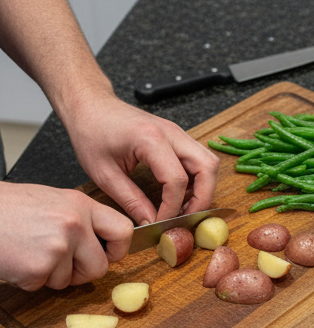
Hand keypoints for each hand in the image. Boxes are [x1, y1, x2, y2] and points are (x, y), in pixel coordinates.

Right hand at [0, 182, 132, 290]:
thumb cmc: (4, 208)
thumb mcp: (48, 201)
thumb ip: (77, 220)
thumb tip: (99, 245)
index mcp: (78, 204)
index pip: (123, 230)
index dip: (118, 249)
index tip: (107, 254)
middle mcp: (74, 224)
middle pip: (100, 267)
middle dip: (80, 272)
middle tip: (56, 260)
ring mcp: (58, 247)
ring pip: (70, 280)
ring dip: (50, 274)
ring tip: (27, 250)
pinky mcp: (39, 268)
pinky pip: (44, 285)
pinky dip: (29, 279)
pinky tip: (15, 258)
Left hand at [62, 91, 220, 223]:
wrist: (88, 103)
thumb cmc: (90, 131)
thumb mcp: (104, 173)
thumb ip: (131, 201)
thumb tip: (150, 223)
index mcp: (149, 139)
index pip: (176, 180)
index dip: (172, 208)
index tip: (161, 223)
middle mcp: (170, 133)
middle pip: (207, 168)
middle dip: (202, 199)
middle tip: (186, 218)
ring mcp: (177, 133)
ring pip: (209, 163)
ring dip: (203, 189)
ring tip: (184, 206)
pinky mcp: (177, 137)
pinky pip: (199, 160)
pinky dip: (197, 180)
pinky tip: (180, 194)